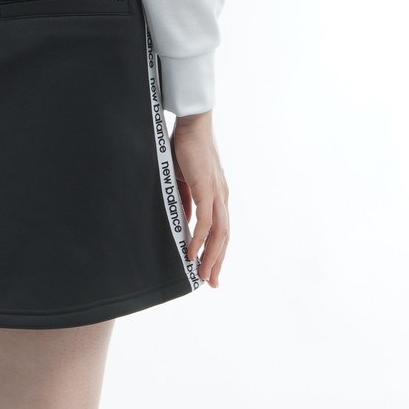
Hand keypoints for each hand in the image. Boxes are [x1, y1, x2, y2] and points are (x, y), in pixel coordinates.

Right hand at [171, 111, 228, 286]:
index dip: (217, 252)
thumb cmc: (185, 149)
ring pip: (219, 233)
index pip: (221, 230)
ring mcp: (217, 194)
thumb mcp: (184, 182)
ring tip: (203, 275)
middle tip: (211, 283)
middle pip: (224, 237)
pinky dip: (200, 239)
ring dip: (212, 256)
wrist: (192, 125)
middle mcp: (222, 197)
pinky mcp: (208, 189)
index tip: (210, 270)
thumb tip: (185, 219)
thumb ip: (187, 201)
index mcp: (217, 196)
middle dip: (218, 262)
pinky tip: (193, 253)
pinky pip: (206, 221)